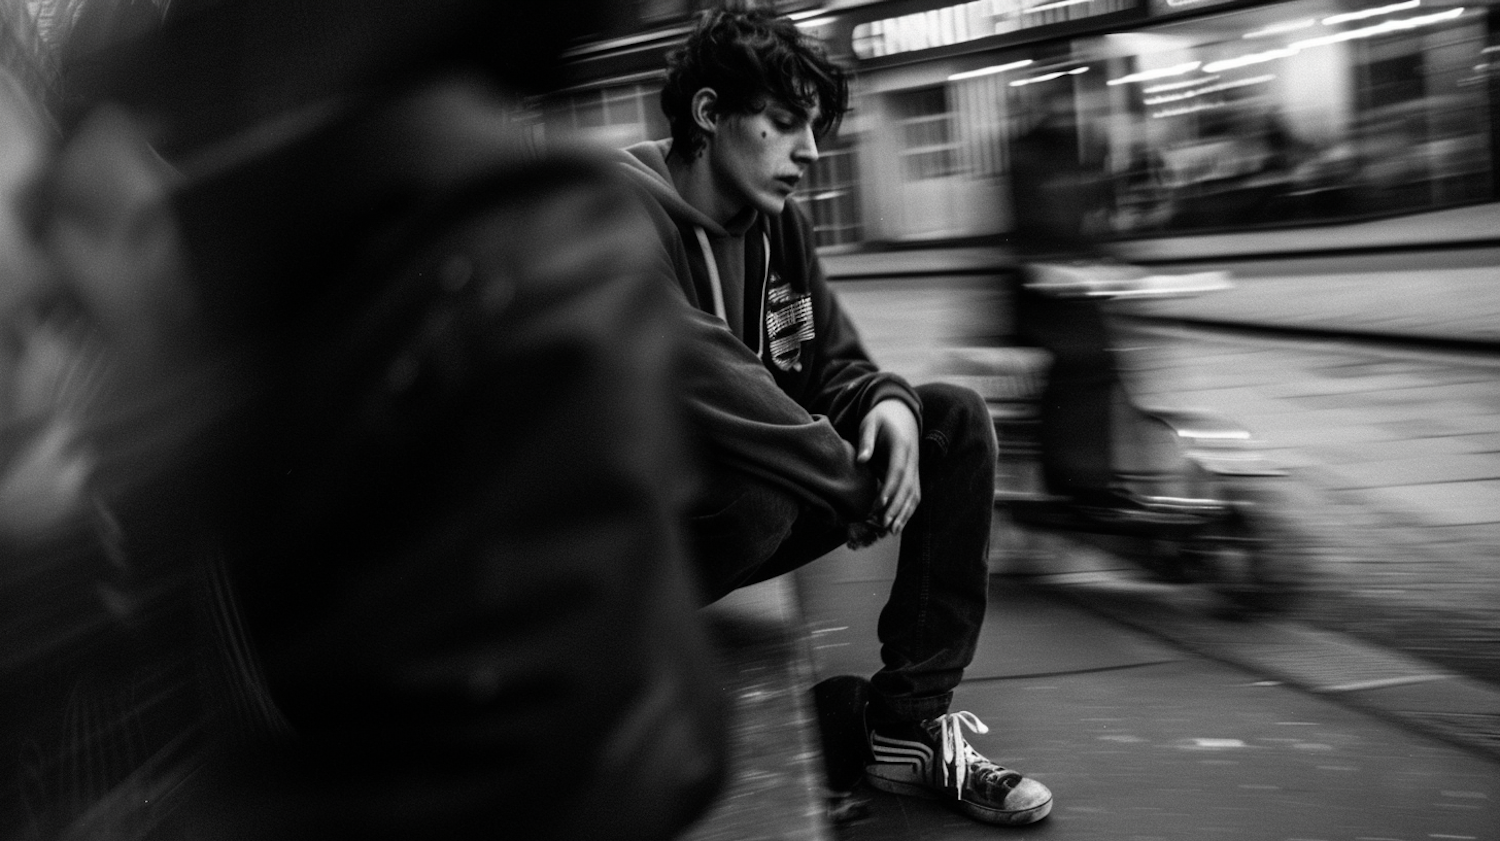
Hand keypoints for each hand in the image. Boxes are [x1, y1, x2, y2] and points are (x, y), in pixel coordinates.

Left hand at [856, 399, 919, 533]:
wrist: (900, 412)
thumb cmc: (881, 418)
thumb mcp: (870, 423)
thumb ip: (866, 440)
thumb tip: (861, 459)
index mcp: (901, 446)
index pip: (897, 470)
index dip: (890, 488)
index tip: (879, 503)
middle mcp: (912, 460)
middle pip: (907, 487)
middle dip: (897, 507)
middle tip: (884, 525)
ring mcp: (915, 468)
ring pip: (914, 494)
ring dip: (904, 513)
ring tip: (892, 531)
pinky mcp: (914, 474)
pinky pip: (914, 494)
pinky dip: (908, 510)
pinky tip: (899, 524)